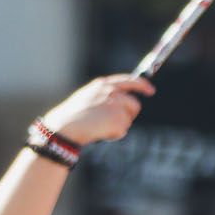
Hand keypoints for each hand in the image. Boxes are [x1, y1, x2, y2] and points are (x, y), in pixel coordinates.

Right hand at [38, 74, 156, 147]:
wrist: (64, 127)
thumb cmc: (70, 117)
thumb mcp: (86, 97)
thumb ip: (103, 96)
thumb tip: (121, 104)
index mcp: (102, 84)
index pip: (129, 80)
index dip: (142, 85)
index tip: (150, 91)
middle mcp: (111, 92)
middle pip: (134, 104)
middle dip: (128, 115)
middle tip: (114, 123)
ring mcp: (116, 105)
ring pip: (129, 118)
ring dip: (118, 126)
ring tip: (100, 127)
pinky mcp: (118, 119)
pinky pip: (123, 130)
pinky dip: (114, 134)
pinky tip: (100, 132)